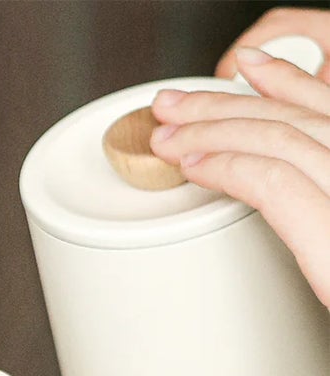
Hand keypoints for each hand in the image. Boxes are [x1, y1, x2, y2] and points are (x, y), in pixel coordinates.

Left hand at [149, 16, 329, 306]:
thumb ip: (319, 201)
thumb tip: (286, 188)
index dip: (285, 82)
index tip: (245, 69)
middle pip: (297, 117)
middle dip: (227, 104)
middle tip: (175, 106)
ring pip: (279, 139)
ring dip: (213, 133)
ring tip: (167, 139)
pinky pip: (274, 181)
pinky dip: (229, 167)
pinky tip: (195, 169)